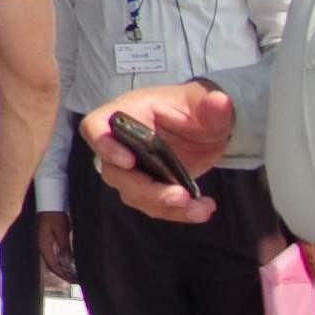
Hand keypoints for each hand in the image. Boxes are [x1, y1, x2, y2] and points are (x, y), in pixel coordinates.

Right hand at [36, 210, 76, 282]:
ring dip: (63, 269)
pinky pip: (55, 255)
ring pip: (53, 261)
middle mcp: (43, 247)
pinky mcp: (49, 241)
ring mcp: (45, 244)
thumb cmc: (55, 215)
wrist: (50, 203)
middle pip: (52, 265)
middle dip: (63, 274)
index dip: (62, 274)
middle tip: (76, 280)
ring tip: (74, 275)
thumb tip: (67, 262)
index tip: (73, 280)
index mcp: (44, 245)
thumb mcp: (62, 230)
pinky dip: (62, 261)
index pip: (52, 265)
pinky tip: (69, 263)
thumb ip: (64, 246)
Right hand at [81, 81, 233, 226]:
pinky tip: (201, 208)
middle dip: (147, 190)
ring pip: (133, 194)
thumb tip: (219, 102)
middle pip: (115, 172)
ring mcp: (132, 168)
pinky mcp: (148, 185)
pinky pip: (153, 205)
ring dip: (165, 207)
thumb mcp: (206, 103)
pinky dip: (177, 212)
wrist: (206, 127)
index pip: (95, 127)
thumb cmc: (195, 108)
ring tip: (199, 209)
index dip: (103, 145)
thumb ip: (210, 106)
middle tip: (180, 197)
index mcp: (127, 114)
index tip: (128, 161)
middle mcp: (121, 143)